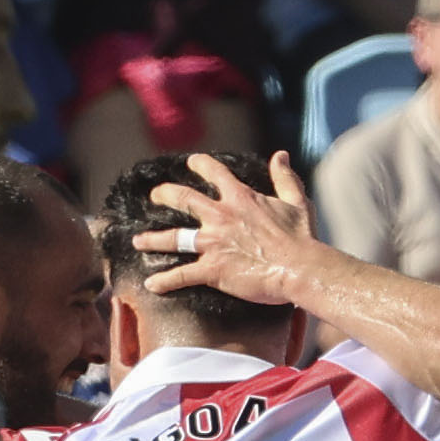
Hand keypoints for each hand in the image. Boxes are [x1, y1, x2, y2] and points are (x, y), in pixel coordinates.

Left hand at [132, 150, 324, 308]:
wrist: (300, 268)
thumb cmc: (301, 238)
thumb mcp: (296, 201)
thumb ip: (285, 177)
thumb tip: (281, 155)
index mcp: (240, 197)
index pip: (214, 172)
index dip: (200, 164)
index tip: (192, 162)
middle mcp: (221, 216)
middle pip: (183, 198)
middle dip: (165, 195)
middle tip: (154, 195)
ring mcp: (213, 243)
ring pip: (173, 237)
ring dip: (153, 239)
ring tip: (138, 241)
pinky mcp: (212, 269)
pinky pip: (181, 275)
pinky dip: (165, 281)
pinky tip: (152, 285)